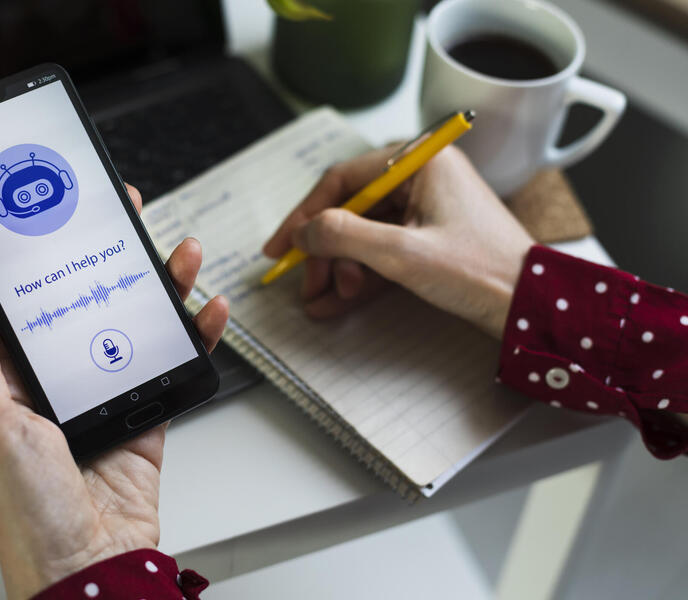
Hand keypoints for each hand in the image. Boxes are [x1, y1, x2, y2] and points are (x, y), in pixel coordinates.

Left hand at [0, 184, 228, 599]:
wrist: (90, 564)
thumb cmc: (30, 510)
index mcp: (19, 384)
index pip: (40, 308)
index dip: (56, 264)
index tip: (69, 227)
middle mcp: (66, 386)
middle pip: (99, 308)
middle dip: (118, 263)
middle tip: (132, 222)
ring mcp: (112, 398)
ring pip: (144, 329)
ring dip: (166, 290)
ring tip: (182, 256)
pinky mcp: (149, 416)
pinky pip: (178, 366)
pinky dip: (197, 337)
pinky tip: (208, 313)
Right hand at [263, 145, 533, 338]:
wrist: (531, 308)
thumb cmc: (481, 272)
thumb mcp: (402, 253)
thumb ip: (344, 236)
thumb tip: (303, 232)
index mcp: (421, 161)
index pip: (344, 180)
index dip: (305, 215)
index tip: (281, 247)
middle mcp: (422, 177)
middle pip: (352, 209)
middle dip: (325, 252)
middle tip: (306, 284)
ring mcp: (427, 208)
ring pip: (365, 233)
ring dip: (341, 268)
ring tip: (324, 300)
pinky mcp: (431, 237)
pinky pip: (384, 251)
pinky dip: (361, 275)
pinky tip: (336, 302)